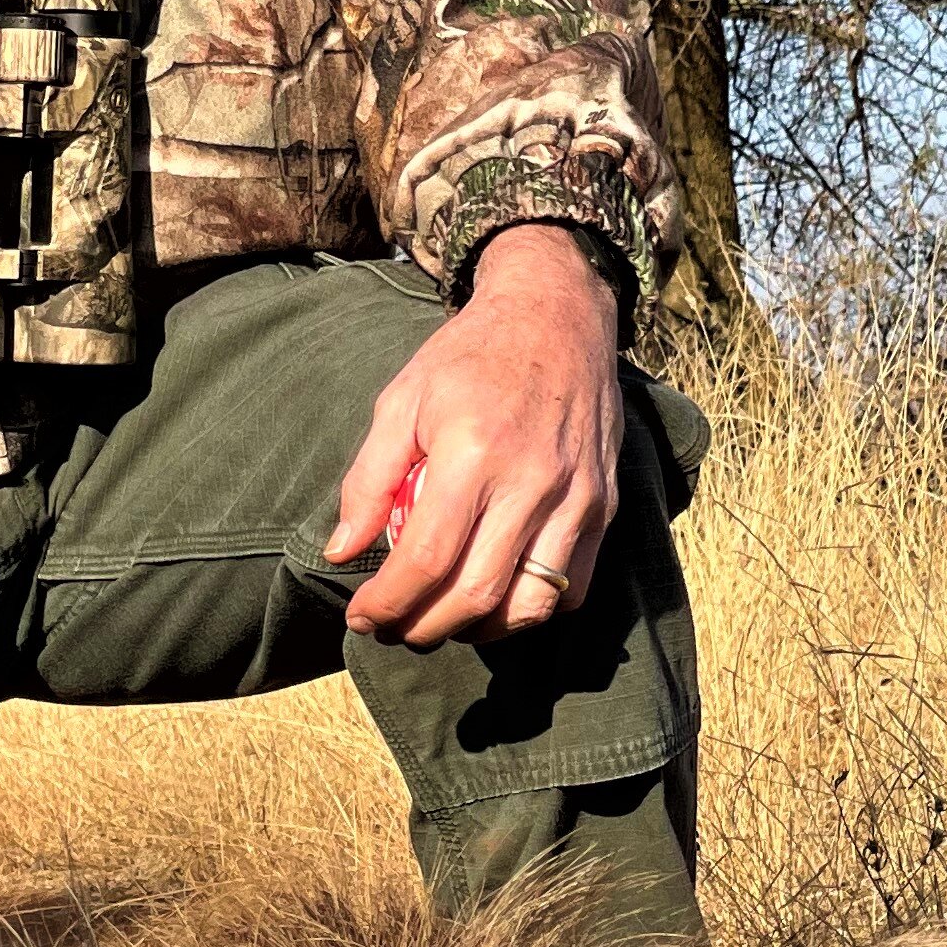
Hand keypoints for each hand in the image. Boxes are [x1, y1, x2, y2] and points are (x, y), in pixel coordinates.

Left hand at [331, 226, 623, 649]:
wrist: (556, 316)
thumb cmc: (468, 358)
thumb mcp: (401, 400)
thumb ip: (367, 480)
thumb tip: (342, 552)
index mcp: (472, 452)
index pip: (427, 558)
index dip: (389, 603)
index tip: (362, 617)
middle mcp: (531, 480)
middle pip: (476, 593)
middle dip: (426, 627)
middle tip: (397, 629)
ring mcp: (575, 496)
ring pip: (530, 604)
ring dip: (479, 630)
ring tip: (444, 622)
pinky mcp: (604, 504)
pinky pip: (572, 585)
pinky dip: (531, 609)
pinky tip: (497, 598)